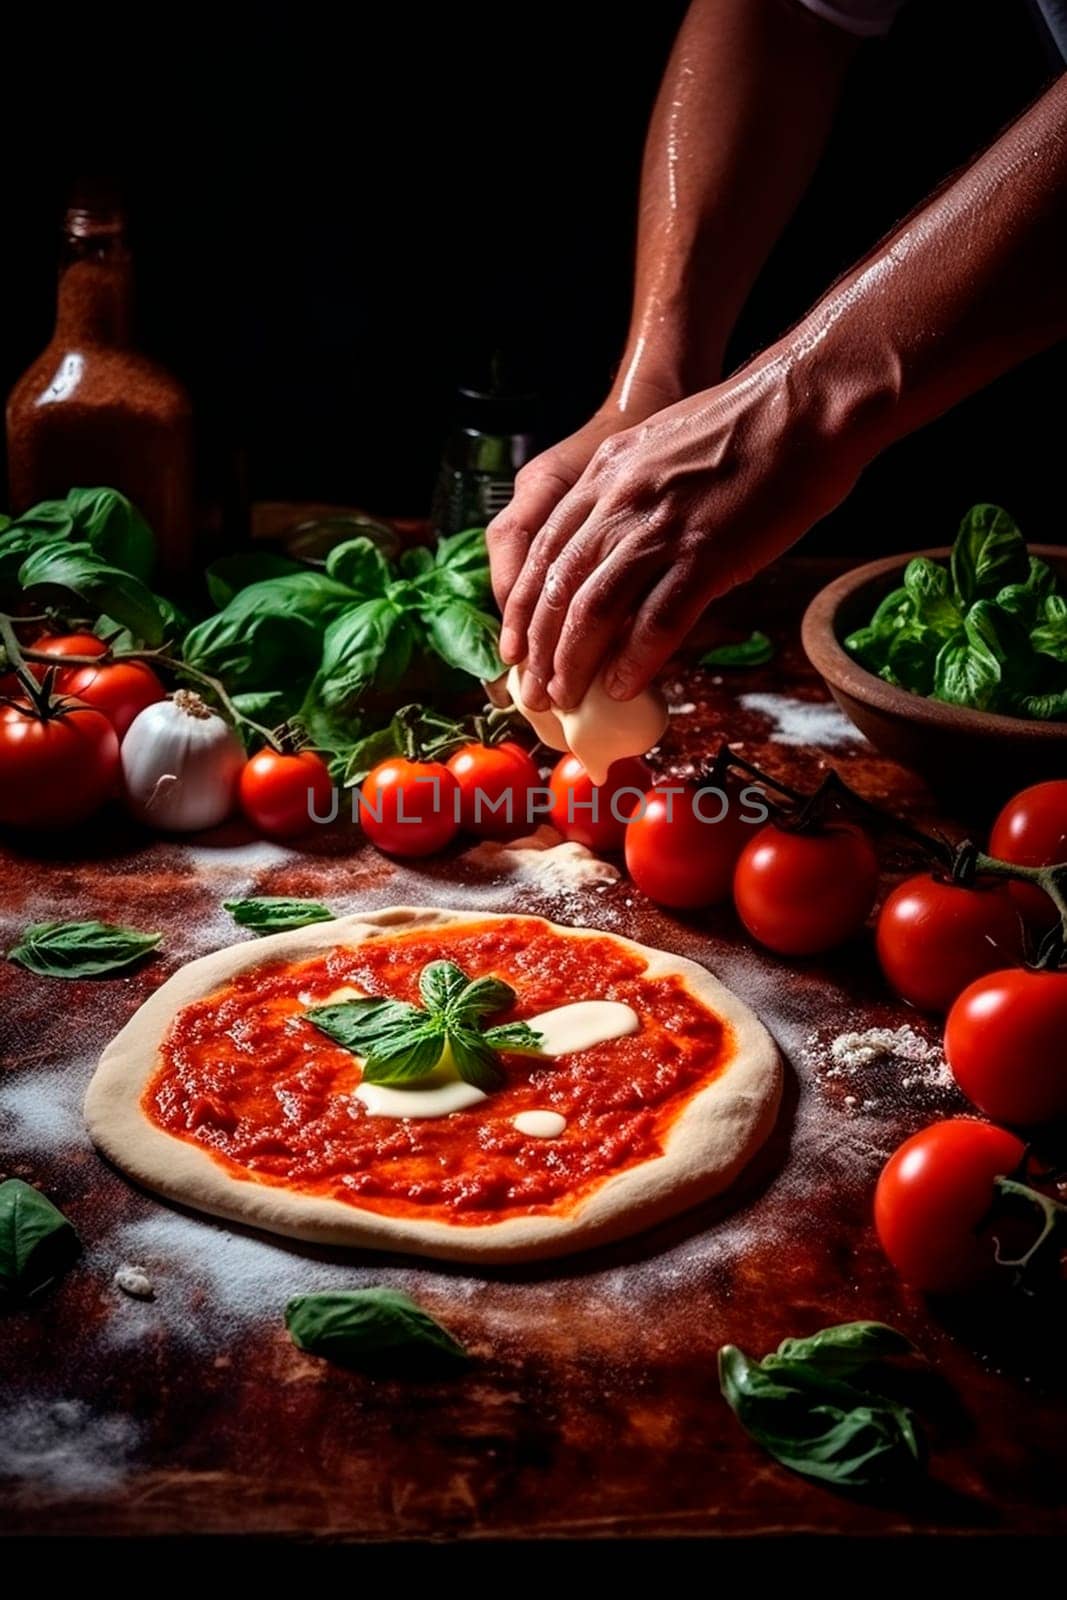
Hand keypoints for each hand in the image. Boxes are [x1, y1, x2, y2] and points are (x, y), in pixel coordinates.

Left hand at [498, 356, 861, 709]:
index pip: (541, 553)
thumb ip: (630, 492)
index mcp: (604, 475)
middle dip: (539, 650)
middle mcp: (619, 503)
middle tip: (534, 691)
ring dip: (574, 663)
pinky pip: (656, 621)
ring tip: (566, 699)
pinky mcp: (705, 556)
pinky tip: (622, 687)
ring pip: (593, 611)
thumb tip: (621, 544)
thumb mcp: (660, 447)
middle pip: (557, 589)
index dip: (522, 609)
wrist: (805, 402)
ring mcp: (660, 530)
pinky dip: (634, 662)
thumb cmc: (747, 426)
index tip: (515, 648)